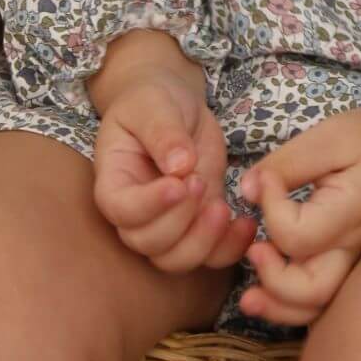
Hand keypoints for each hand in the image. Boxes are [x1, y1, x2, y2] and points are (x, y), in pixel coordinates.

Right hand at [92, 67, 259, 274]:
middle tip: (200, 183)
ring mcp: (169, 222)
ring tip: (223, 209)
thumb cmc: (152, 101)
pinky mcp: (199, 221)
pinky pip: (211, 254)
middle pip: (149, 243)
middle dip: (180, 222)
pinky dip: (230, 248)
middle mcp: (136, 212)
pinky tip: (246, 224)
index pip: (121, 209)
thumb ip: (163, 132)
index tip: (178, 184)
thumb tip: (180, 166)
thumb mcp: (153, 105)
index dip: (148, 206)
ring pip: (177, 259)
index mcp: (115, 180)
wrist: (173, 104)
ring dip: (204, 243)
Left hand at [237, 103, 360, 325]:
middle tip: (254, 248)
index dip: (270, 209)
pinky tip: (267, 289)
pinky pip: (318, 300)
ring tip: (248, 294)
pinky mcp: (345, 262)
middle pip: (310, 292)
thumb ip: (286, 163)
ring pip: (315, 308)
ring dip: (277, 306)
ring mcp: (351, 261)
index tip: (266, 178)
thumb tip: (246, 190)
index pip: (297, 235)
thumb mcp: (328, 136)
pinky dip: (290, 305)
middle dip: (273, 281)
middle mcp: (352, 248)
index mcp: (350, 214)